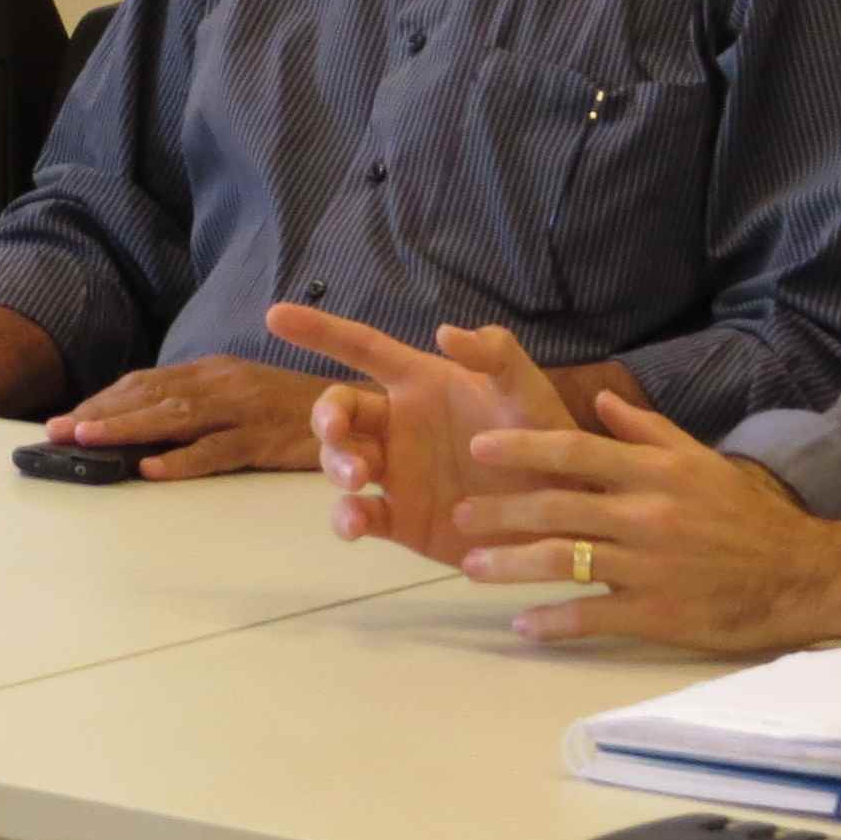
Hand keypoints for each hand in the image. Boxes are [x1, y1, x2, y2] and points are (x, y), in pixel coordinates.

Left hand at [45, 355, 327, 479]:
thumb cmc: (295, 411)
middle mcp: (222, 383)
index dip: (104, 400)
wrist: (360, 412)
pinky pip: (218, 450)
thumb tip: (148, 426)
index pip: (147, 383)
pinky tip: (151, 469)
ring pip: (175, 417)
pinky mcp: (264, 438)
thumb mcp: (241, 397)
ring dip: (126, 429)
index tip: (66, 418)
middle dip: (99, 413)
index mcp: (213, 372)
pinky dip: (182, 460)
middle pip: (151, 396)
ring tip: (87, 440)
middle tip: (55, 431)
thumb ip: (200, 405)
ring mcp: (243, 410)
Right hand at [266, 305, 579, 561]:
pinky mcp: (400, 520)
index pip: (363, 348)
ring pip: (340, 461)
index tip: (276, 315)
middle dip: (326, 418)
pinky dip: (346, 518)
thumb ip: (496, 354)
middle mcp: (399, 425)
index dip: (320, 331)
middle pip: (338, 410)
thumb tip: (445, 331)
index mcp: (422, 384)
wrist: (564, 516)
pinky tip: (354, 523)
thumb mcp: (529, 392)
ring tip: (359, 479)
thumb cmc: (547, 442)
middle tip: (337, 434)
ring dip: (337, 464)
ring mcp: (395, 474)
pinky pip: (358, 515)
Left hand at [447, 404, 840, 653]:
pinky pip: (593, 618)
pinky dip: (554, 623)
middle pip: (557, 506)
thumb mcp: (700, 460)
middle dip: (500, 511)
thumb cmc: (746, 515)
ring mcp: (648, 566)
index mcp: (654, 472)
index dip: (522, 448)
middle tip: (458, 517)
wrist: (801, 573)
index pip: (575, 451)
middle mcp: (645, 514)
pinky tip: (523, 626)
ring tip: (472, 568)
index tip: (478, 449)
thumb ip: (647, 430)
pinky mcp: (656, 614)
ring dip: (512, 565)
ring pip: (565, 561)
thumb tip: (602, 398)